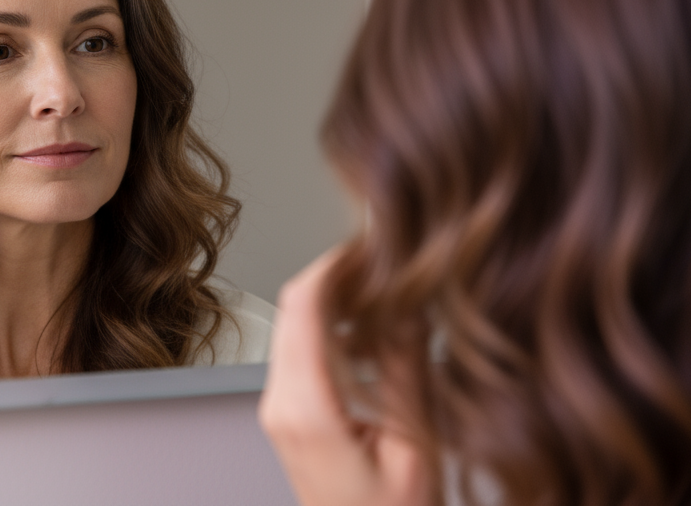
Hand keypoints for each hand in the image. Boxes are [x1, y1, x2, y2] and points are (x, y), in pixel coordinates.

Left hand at [258, 251, 428, 505]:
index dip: (335, 264)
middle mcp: (279, 404)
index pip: (305, 306)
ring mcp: (277, 409)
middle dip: (337, 274)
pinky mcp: (287, 414)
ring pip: (294, 325)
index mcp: (307, 410)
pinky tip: (370, 331)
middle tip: (383, 259)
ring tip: (385, 292)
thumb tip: (407, 302)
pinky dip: (330, 328)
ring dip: (334, 299)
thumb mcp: (413, 446)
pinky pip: (299, 351)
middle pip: (293, 308)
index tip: (369, 244)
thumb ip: (405, 369)